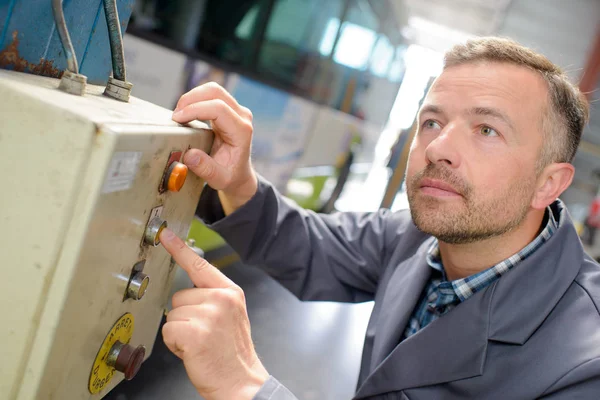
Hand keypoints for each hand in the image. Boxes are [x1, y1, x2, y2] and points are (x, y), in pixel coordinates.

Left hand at [159, 228, 268, 399]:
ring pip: (172, 314)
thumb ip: (213, 298)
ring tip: (200, 343)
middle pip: (179, 296)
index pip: (200, 264)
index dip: (179, 249)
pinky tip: (193, 350)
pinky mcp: (195, 332)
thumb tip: (187, 292)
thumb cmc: (231, 354)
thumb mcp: (230, 316)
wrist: (241, 382)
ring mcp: (209, 314)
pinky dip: (175, 344)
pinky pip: (169, 330)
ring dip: (180, 332)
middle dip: (185, 317)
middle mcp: (221, 299)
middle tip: (203, 334)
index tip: (165, 234)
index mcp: (230, 292)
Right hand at [173, 82, 256, 213]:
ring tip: (179, 115)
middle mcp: (242, 116)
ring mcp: (236, 110)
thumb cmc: (230, 175)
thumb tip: (190, 155)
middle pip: (215, 92)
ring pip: (212, 89)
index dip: (195, 109)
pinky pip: (210, 95)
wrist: (239, 173)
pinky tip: (186, 113)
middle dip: (191, 99)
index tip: (177, 119)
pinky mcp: (228, 109)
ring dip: (192, 98)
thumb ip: (205, 168)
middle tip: (175, 116)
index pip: (218, 108)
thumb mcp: (219, 179)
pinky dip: (195, 100)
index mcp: (242, 131)